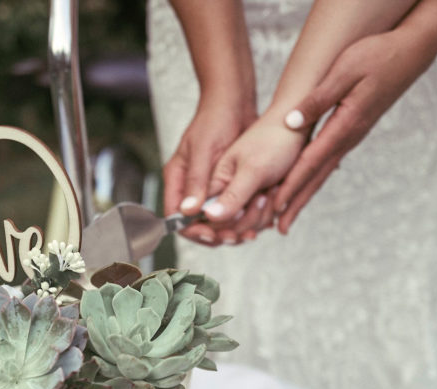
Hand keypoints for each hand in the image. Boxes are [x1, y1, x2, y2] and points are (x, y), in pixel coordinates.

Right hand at [163, 96, 254, 246]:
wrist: (236, 101)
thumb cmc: (215, 119)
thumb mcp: (205, 150)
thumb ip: (197, 181)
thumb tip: (187, 212)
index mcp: (177, 179)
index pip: (176, 218)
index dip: (194, 231)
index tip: (214, 235)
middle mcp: (192, 188)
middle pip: (199, 225)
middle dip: (218, 235)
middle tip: (237, 238)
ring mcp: (211, 188)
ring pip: (218, 222)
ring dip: (234, 229)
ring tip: (252, 232)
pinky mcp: (229, 186)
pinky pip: (233, 211)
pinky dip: (245, 219)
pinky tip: (260, 221)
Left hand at [274, 24, 436, 233]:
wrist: (412, 51)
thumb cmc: (378, 54)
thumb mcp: (345, 69)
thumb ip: (318, 98)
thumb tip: (291, 123)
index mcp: (345, 125)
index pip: (311, 160)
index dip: (291, 183)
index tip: (274, 205)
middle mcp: (349, 136)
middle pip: (317, 176)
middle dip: (297, 202)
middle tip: (279, 228)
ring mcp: (353, 136)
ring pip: (324, 171)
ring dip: (305, 194)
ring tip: (288, 216)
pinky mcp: (354, 129)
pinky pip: (330, 160)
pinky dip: (315, 177)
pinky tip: (308, 185)